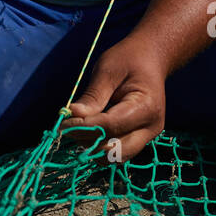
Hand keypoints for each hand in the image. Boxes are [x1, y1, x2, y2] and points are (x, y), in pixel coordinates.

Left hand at [60, 38, 166, 162]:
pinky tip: (88, 129)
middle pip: (116, 151)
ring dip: (93, 147)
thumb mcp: (107, 70)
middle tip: (68, 127)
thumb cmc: (129, 59)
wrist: (152, 59)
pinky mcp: (141, 138)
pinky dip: (100, 145)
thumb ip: (93, 95)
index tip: (63, 123)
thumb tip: (73, 115)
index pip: (111, 126)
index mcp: (146, 107)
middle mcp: (151, 127)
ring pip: (116, 156)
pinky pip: (118, 151)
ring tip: (78, 127)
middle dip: (88, 142)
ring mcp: (148, 135)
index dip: (84, 127)